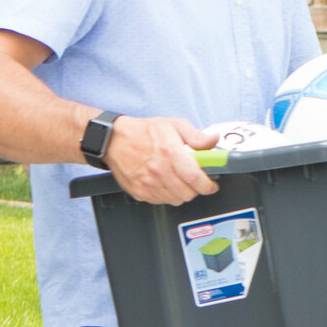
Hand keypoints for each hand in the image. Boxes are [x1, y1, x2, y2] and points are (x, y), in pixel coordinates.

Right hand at [102, 117, 218, 204]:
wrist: (114, 140)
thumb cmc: (143, 132)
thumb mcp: (174, 125)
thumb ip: (196, 136)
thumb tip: (213, 141)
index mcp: (170, 152)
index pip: (195, 178)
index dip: (208, 186)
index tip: (211, 185)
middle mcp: (159, 170)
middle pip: (188, 193)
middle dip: (195, 189)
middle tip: (193, 181)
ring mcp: (148, 183)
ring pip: (175, 200)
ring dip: (180, 193)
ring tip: (176, 180)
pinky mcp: (139, 192)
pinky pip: (160, 201)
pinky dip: (166, 195)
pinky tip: (163, 183)